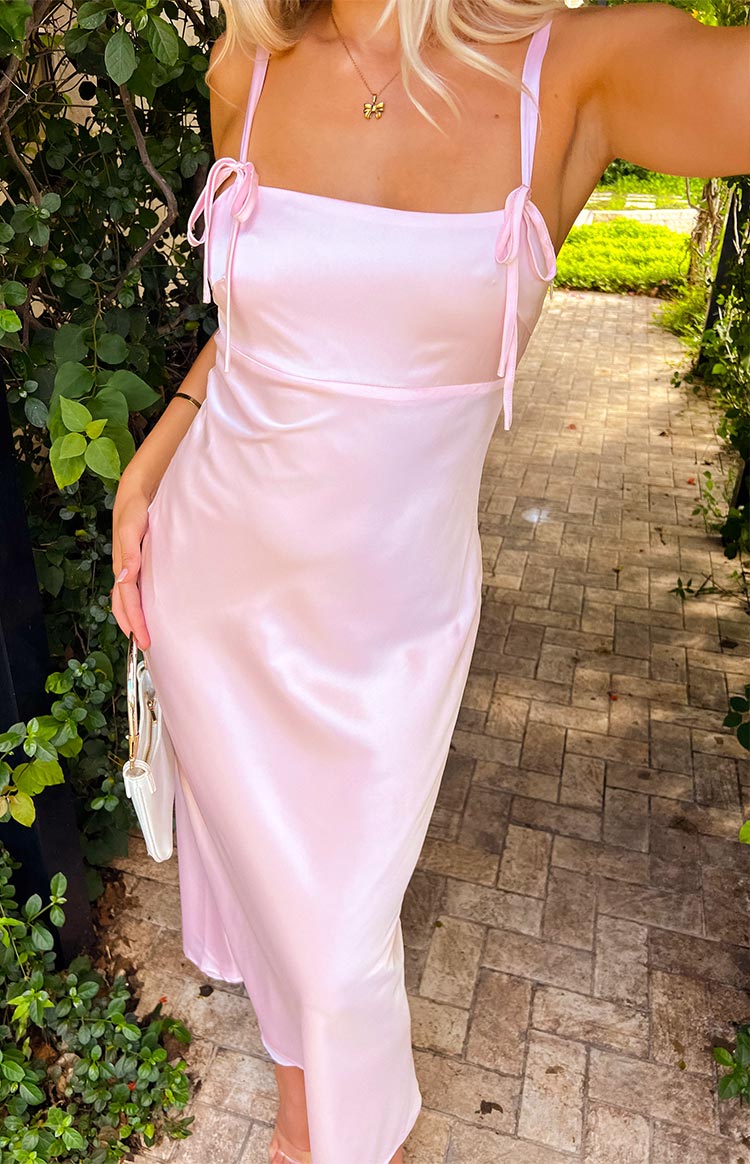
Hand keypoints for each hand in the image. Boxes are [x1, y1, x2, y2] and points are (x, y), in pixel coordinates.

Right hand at [111, 483, 152, 649]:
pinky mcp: (142, 562)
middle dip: (132, 626)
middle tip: (146, 646)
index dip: (134, 621)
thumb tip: (125, 577)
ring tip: (147, 634)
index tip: (143, 639)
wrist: (139, 491)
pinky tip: (155, 609)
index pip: (126, 601)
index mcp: (122, 565)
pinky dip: (143, 603)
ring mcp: (133, 567)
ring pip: (130, 599)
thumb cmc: (135, 508)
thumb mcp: (133, 527)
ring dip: (136, 618)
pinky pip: (140, 589)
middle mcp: (126, 570)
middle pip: (123, 606)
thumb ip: (130, 551)